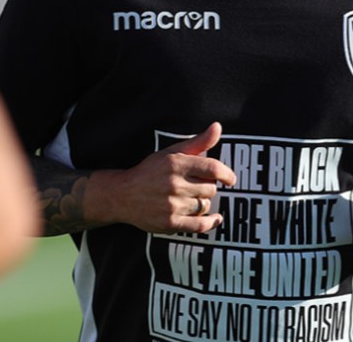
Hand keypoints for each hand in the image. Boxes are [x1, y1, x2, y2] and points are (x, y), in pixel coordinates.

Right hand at [100, 122, 236, 234]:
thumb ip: (198, 141)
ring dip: (203, 203)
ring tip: (192, 199)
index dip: (226, 174)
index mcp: (176, 164)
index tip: (230, 179)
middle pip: (210, 189)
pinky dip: (211, 223)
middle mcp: (174, 184)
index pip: (212, 169)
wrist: (122, 195)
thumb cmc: (150, 171)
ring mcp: (172, 205)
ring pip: (205, 206)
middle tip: (198, 187)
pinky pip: (199, 226)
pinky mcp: (169, 223)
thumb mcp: (172, 152)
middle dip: (208, 188)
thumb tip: (218, 127)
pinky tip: (215, 219)